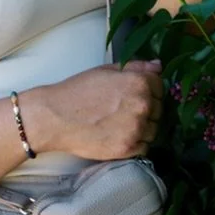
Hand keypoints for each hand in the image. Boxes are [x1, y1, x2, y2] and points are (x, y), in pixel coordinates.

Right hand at [20, 61, 162, 160]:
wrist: (54, 117)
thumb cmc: (77, 91)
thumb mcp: (106, 70)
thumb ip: (135, 67)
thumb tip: (158, 66)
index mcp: (138, 82)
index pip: (160, 86)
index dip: (148, 89)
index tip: (133, 94)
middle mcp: (142, 105)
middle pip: (158, 108)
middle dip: (146, 108)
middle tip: (124, 110)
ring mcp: (136, 128)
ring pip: (154, 129)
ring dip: (143, 127)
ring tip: (120, 124)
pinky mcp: (128, 148)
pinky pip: (144, 147)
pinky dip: (135, 143)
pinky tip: (118, 135)